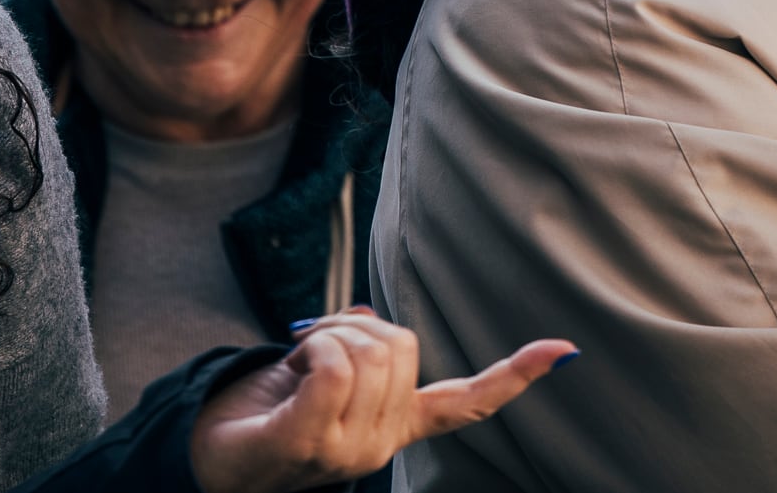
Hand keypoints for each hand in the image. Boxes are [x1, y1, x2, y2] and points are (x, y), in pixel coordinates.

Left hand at [187, 308, 578, 492]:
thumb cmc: (267, 410)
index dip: (516, 375)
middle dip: (357, 325)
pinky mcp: (312, 445)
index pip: (466, 403)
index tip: (566, 351)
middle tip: (315, 345)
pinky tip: (295, 368)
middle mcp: (382, 446)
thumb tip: (372, 320)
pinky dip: (315, 345)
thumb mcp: (322, 371)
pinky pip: (336, 365)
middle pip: (402, 346)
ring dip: (329, 332)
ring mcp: (351, 452)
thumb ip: (357, 347)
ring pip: (370, 350)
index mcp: (395, 428)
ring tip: (300, 363)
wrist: (210, 457)